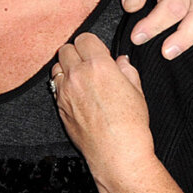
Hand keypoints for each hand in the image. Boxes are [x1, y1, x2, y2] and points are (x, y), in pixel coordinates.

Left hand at [52, 33, 192, 192]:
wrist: (116, 154)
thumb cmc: (132, 125)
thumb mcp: (137, 92)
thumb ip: (126, 71)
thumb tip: (120, 61)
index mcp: (98, 65)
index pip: (84, 39)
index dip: (91, 44)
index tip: (98, 52)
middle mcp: (77, 75)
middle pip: (66, 49)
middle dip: (77, 53)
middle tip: (88, 63)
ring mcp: (65, 91)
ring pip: (56, 67)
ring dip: (66, 68)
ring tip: (80, 78)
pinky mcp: (59, 106)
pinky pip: (55, 87)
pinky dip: (63, 86)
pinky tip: (76, 95)